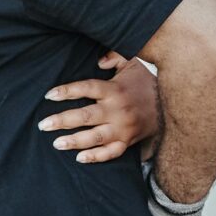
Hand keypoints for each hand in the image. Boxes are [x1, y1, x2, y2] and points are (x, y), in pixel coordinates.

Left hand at [39, 52, 159, 163]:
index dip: (67, 91)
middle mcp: (117, 109)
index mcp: (115, 89)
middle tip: (43, 125)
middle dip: (62, 120)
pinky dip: (96, 157)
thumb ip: (114, 57)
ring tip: (56, 143)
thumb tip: (99, 61)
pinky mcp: (128, 141)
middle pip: (86, 116)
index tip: (48, 95)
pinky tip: (80, 158)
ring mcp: (123, 127)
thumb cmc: (146, 81)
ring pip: (96, 137)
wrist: (172, 103)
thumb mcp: (133, 62)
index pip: (87, 88)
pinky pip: (111, 152)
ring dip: (75, 141)